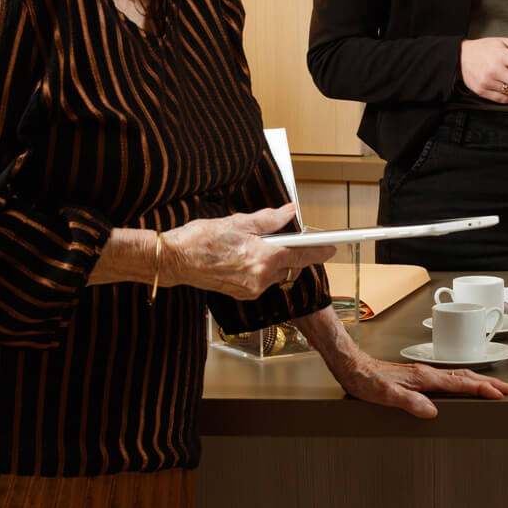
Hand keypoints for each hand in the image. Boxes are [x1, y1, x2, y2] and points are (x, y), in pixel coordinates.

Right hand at [164, 202, 334, 298]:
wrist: (175, 260)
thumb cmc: (201, 239)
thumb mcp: (239, 222)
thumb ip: (269, 220)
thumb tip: (289, 213)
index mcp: (264, 258)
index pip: (302, 256)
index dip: (319, 251)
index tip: (332, 248)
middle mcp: (261, 278)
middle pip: (289, 266)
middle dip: (288, 253)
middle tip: (276, 238)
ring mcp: (251, 289)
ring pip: (275, 275)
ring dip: (272, 262)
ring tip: (250, 247)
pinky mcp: (241, 295)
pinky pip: (261, 282)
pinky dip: (260, 270)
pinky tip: (243, 259)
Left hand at [328, 351, 507, 417]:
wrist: (351, 366)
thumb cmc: (365, 381)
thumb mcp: (385, 395)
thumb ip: (409, 402)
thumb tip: (432, 411)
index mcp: (423, 378)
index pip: (460, 384)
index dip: (481, 389)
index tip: (499, 395)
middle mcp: (426, 374)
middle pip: (465, 377)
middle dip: (489, 383)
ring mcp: (423, 374)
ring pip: (459, 376)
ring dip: (479, 381)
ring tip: (494, 387)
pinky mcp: (417, 377)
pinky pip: (448, 379)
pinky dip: (464, 381)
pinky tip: (463, 385)